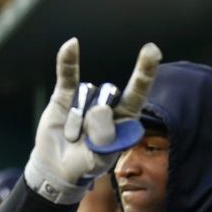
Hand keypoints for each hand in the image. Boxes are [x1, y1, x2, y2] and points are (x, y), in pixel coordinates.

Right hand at [24, 38, 161, 203]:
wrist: (57, 167)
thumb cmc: (86, 163)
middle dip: (95, 119)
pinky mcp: (66, 95)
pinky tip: (71, 45)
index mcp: (125, 118)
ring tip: (72, 137)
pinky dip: (67, 61)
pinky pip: (68, 75)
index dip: (145, 72)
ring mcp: (88, 98)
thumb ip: (104, 138)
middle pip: (108, 94)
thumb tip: (99, 108)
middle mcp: (109, 104)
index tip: (153, 50)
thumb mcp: (99, 158)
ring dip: (76, 120)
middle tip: (87, 141)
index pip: (138, 92)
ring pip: (86, 94)